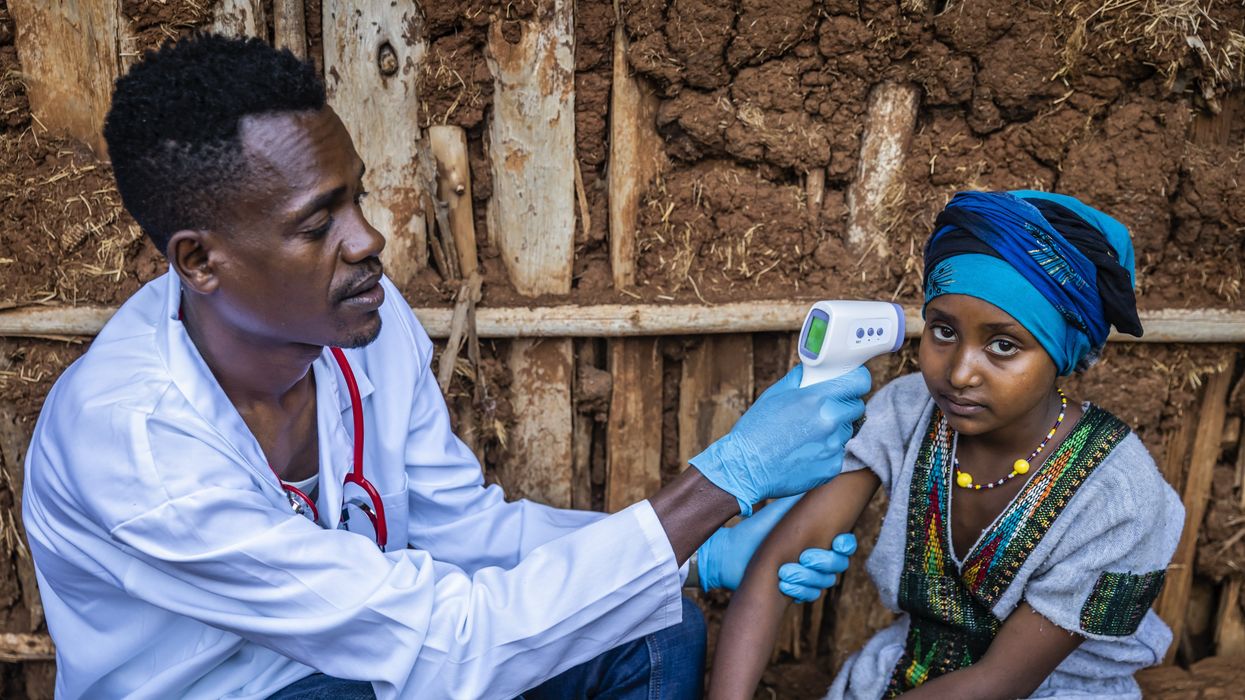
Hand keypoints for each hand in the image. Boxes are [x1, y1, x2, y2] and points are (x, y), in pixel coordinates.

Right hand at [689, 364, 868, 514]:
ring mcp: (832, 447)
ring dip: (834, 430)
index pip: (859, 382)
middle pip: (856, 408)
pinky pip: (836, 454)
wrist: (744, 468)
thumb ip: (799, 378)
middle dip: (844, 406)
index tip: (854, 381)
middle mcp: (830, 422)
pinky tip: (804, 452)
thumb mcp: (774, 394)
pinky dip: (825, 452)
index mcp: (817, 399)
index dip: (858, 380)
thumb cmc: (755, 430)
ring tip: (807, 435)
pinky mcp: (831, 468)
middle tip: (825, 410)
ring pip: (846, 432)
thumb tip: (813, 370)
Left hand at [697, 496, 857, 602]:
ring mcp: (808, 575)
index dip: (846, 545)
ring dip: (807, 579)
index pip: (844, 544)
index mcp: (816, 536)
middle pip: (838, 565)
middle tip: (803, 558)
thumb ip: (802, 499)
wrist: (731, 554)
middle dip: (822, 562)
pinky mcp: (797, 591)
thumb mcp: (781, 512)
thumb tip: (824, 476)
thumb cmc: (756, 530)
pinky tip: (783, 586)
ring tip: (784, 573)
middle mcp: (816, 556)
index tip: (836, 542)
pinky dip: (799, 591)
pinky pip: (811, 596)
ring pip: (825, 582)